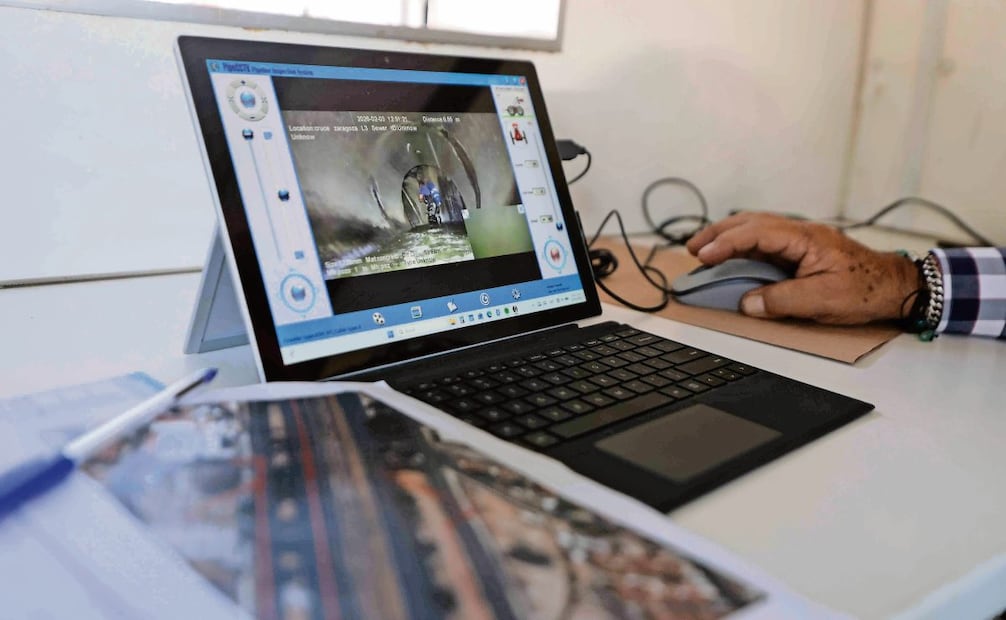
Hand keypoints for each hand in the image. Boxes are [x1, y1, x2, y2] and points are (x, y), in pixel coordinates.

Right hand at [685, 212, 919, 323]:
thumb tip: (748, 303)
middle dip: (718, 233)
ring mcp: (801, 240)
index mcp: (805, 238)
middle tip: (693, 249)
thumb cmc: (866, 290)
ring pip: (756, 228)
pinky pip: (765, 241)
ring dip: (728, 237)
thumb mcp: (822, 300)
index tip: (703, 256)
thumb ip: (781, 300)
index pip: (756, 233)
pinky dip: (742, 246)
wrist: (896, 287)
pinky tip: (732, 255)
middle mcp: (801, 233)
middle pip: (750, 222)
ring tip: (705, 250)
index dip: (726, 244)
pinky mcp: (802, 250)